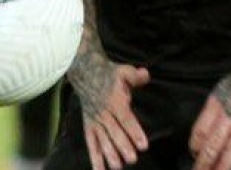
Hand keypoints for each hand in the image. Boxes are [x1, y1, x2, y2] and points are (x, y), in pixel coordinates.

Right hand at [69, 55, 149, 169]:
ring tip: (118, 166)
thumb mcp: (123, 71)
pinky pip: (91, 143)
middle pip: (114, 132)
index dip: (134, 131)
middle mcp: (103, 113)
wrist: (85, 73)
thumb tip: (145, 76)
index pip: (125, 118)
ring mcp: (95, 121)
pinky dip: (94, 157)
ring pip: (102, 139)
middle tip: (132, 159)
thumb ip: (135, 75)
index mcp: (114, 100)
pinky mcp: (89, 126)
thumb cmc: (109, 74)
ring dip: (109, 154)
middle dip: (123, 146)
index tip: (143, 145)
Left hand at [189, 50, 230, 169]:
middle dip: (205, 161)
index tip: (193, 154)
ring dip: (223, 166)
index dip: (195, 144)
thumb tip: (202, 137)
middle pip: (214, 142)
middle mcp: (229, 110)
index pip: (200, 129)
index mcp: (216, 100)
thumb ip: (213, 111)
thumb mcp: (222, 88)